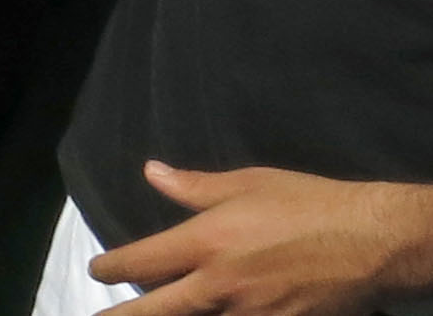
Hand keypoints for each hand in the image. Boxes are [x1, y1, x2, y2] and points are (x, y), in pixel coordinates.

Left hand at [86, 162, 432, 315]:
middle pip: (155, 311)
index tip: (99, 270)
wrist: (374, 244)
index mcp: (206, 244)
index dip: (112, 268)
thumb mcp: (248, 184)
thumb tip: (152, 172)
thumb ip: (194, 187)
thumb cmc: (311, 206)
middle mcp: (220, 287)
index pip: (141, 262)